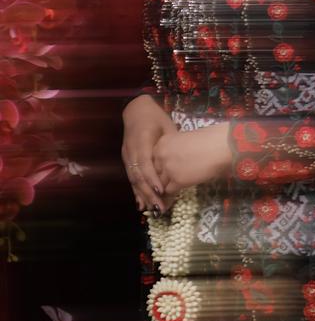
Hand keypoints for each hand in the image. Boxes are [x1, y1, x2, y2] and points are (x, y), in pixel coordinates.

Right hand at [121, 94, 177, 213]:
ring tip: (152, 209)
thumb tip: (182, 163)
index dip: (152, 178)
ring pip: (133, 179)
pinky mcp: (127, 160)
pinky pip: (131, 177)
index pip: (145, 163)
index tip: (161, 191)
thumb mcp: (167, 127)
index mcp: (142, 140)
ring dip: (142, 195)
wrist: (136, 110)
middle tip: (160, 208)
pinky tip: (141, 203)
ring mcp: (127, 156)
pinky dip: (137, 190)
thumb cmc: (155, 117)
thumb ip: (171, 145)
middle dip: (148, 193)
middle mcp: (131, 151)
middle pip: (138, 176)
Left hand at [151, 123, 232, 195]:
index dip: (158, 168)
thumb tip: (175, 160)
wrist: (220, 146)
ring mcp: (168, 168)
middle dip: (160, 179)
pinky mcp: (177, 180)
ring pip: (160, 183)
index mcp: (163, 142)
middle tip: (165, 184)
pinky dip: (171, 195)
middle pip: (154, 172)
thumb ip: (176, 150)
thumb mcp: (186, 140)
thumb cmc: (209, 139)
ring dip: (164, 189)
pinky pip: (169, 191)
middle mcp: (161, 155)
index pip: (153, 159)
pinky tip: (172, 199)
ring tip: (166, 195)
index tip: (163, 173)